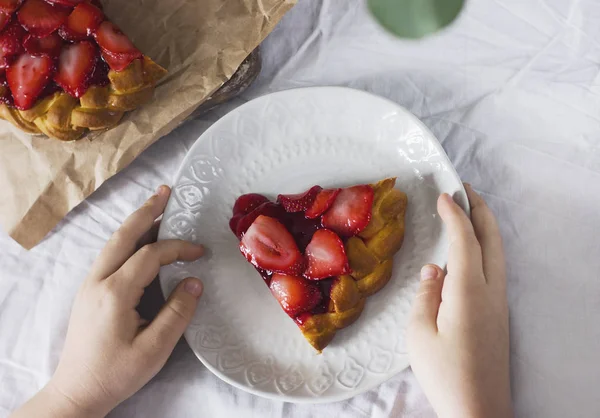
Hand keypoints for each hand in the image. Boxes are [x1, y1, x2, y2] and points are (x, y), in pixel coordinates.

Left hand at [12, 186, 204, 417]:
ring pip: (113, 242)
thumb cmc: (116, 373)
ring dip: (136, 221)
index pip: (150, 255)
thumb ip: (177, 314)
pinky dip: (127, 238)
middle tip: (167, 191)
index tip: (200, 253)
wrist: (77, 391)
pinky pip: (110, 254)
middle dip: (147, 211)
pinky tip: (139, 238)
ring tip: (155, 204)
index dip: (178, 248)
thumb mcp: (154, 350)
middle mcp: (98, 280)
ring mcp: (89, 284)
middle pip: (124, 235)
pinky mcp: (89, 291)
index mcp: (114, 292)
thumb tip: (194, 282)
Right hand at [407, 185, 512, 417]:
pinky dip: (485, 247)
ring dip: (485, 227)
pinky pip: (495, 269)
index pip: (465, 241)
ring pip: (498, 254)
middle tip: (465, 190)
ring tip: (468, 212)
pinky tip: (470, 251)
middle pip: (492, 240)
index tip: (444, 194)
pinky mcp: (499, 316)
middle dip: (480, 210)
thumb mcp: (419, 334)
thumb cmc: (444, 374)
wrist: (479, 411)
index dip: (455, 215)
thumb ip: (425, 294)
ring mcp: (499, 305)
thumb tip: (434, 269)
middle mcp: (491, 293)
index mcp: (468, 293)